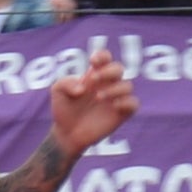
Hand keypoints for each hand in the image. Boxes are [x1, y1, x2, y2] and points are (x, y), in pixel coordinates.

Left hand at [41, 49, 135, 163]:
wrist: (67, 134)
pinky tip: (113, 106)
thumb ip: (66, 83)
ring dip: (114, 89)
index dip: (102, 56)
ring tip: (98, 97)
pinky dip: (126, 102)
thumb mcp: (58, 92)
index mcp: (94, 75)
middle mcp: (107, 85)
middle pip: (118, 68)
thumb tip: (82, 88)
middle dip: (108, 71)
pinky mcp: (121, 114)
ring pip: (127, 85)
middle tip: (93, 80)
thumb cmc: (64, 109)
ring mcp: (115, 99)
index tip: (93, 63)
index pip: (105, 58)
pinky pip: (134, 103)